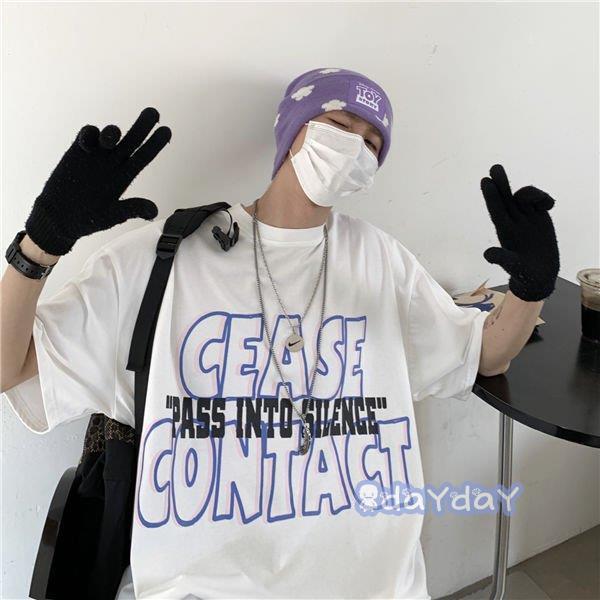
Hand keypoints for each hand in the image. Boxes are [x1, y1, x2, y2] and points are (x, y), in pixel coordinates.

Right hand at [25, 106, 170, 255]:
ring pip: (110, 135)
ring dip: (112, 132)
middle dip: (143, 126)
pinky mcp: (78, 152)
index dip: (155, 144)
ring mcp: (96, 156)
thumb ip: (132, 209)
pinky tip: (88, 144)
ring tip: (110, 140)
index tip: (167, 131)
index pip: (144, 156)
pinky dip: (89, 135)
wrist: (59, 218)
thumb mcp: (113, 215)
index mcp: (124, 176)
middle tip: (154, 113)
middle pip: (132, 140)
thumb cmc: (88, 219)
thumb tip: (154, 212)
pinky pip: (86, 135)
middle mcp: (113, 163)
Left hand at [480, 164, 559, 301]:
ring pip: (523, 198)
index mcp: (504, 231)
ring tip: (541, 202)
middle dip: (500, 183)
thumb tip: (487, 255)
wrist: (539, 275)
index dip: (491, 196)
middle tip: (494, 167)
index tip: (485, 181)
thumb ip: (502, 259)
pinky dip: (544, 198)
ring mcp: (526, 218)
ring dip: (528, 192)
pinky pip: (540, 201)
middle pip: (505, 199)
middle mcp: (513, 221)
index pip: (496, 210)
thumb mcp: (513, 267)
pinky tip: (549, 205)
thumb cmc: (523, 273)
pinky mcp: (539, 217)